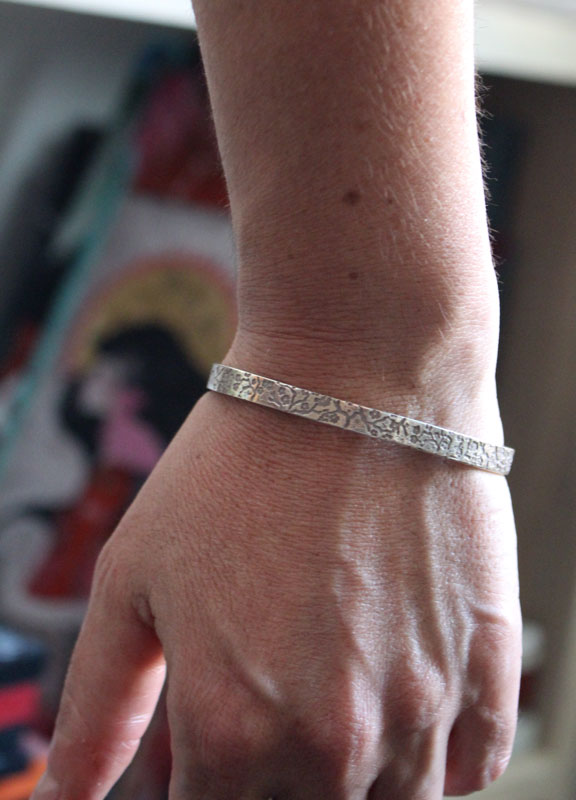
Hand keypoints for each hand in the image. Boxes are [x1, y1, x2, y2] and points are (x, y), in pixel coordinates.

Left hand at [31, 348, 520, 799]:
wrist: (359, 379)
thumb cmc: (242, 463)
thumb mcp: (131, 576)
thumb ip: (98, 704)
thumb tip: (68, 792)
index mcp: (232, 730)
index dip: (194, 780)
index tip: (203, 742)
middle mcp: (333, 742)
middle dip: (266, 775)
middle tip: (267, 691)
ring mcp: (423, 709)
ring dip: (354, 776)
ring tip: (333, 690)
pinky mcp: (490, 665)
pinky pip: (472, 767)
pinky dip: (435, 759)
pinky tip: (403, 703)